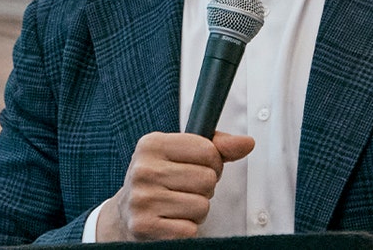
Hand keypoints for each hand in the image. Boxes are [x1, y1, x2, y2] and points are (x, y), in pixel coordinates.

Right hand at [96, 131, 253, 240]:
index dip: (213, 163)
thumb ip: (218, 146)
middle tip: (185, 190)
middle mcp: (142, 170)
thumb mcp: (184, 154)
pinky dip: (187, 229)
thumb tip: (247, 143)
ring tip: (177, 206)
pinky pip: (190, 229)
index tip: (198, 168)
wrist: (125, 214)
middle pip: (207, 179)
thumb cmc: (162, 179)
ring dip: (196, 210)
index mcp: (152, 145)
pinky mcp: (144, 227)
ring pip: (201, 206)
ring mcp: (141, 200)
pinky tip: (170, 222)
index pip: (208, 151)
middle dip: (204, 188)